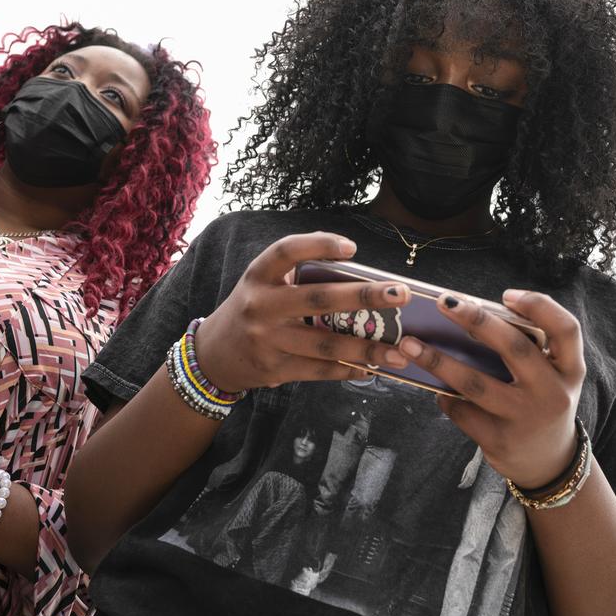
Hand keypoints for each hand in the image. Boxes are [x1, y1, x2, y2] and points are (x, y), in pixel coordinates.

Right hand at [193, 232, 411, 392]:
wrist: (214, 354)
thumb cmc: (252, 309)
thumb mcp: (263, 284)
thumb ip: (298, 275)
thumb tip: (358, 275)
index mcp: (259, 275)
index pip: (287, 251)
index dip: (319, 244)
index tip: (353, 247)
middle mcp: (261, 305)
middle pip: (318, 298)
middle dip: (364, 296)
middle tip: (401, 294)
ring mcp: (268, 339)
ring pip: (325, 344)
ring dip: (367, 348)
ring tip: (400, 351)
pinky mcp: (274, 368)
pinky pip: (318, 370)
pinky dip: (348, 370)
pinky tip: (372, 369)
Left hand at [396, 289, 584, 489]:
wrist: (547, 462)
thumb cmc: (540, 402)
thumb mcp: (550, 377)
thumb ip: (528, 350)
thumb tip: (469, 317)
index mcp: (569, 369)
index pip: (566, 329)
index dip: (539, 307)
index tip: (506, 294)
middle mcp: (552, 393)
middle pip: (515, 348)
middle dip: (476, 321)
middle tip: (442, 302)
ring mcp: (526, 418)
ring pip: (476, 384)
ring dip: (438, 361)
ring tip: (409, 345)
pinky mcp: (500, 440)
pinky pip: (462, 411)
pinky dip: (443, 397)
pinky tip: (433, 388)